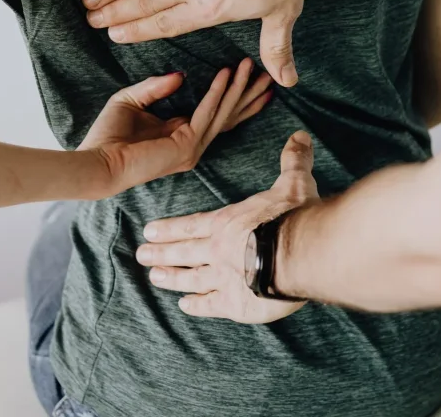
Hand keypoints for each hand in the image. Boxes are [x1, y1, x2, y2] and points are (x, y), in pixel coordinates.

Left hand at [81, 58, 271, 195]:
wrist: (97, 162)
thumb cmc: (107, 136)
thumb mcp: (132, 100)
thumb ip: (155, 87)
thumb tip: (181, 75)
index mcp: (181, 134)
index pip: (217, 114)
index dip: (235, 96)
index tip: (250, 76)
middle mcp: (192, 144)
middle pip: (229, 115)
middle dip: (249, 94)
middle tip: (269, 73)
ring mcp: (192, 148)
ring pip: (223, 113)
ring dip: (238, 88)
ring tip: (251, 66)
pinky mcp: (186, 146)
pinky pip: (206, 113)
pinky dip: (217, 92)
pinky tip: (225, 74)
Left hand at [137, 131, 319, 323]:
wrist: (300, 253)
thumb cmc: (294, 217)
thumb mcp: (294, 183)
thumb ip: (293, 161)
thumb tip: (299, 136)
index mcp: (228, 222)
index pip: (192, 225)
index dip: (170, 229)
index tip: (149, 231)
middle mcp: (218, 250)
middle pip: (183, 251)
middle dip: (160, 253)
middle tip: (141, 255)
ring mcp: (222, 278)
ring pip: (190, 278)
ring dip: (171, 278)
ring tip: (154, 278)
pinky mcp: (234, 303)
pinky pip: (209, 305)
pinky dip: (196, 305)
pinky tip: (185, 305)